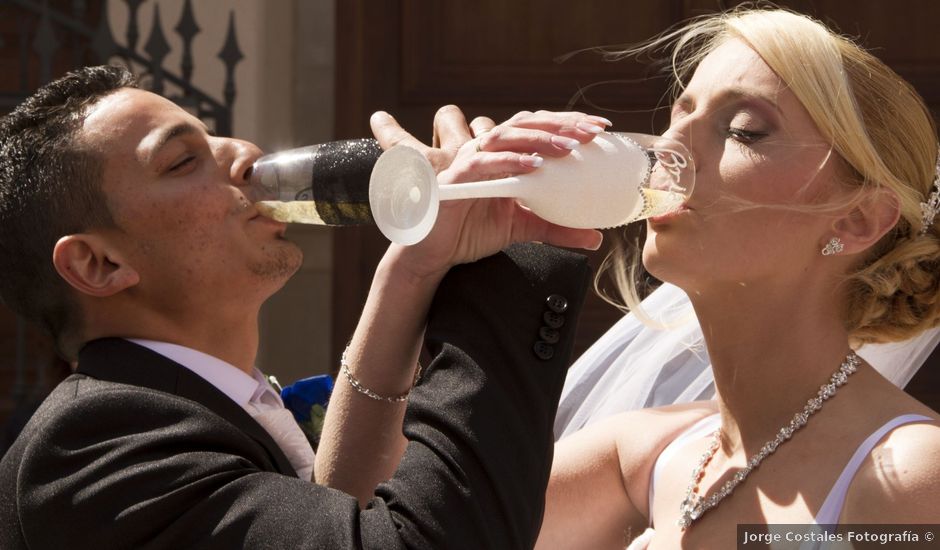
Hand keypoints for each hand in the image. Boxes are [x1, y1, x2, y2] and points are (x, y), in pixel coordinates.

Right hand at [374, 109, 610, 281]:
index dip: (568, 123)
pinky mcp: (456, 177)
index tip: (600, 128)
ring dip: (539, 138)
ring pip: (507, 136)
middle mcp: (487, 150)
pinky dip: (509, 161)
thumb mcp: (523, 228)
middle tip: (592, 132)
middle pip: (526, 123)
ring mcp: (470, 160)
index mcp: (504, 155)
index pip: (539, 128)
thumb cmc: (471, 231)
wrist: (434, 253)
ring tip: (568, 147)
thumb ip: (556, 228)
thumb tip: (595, 238)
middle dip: (561, 124)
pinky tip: (534, 166)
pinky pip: (484, 163)